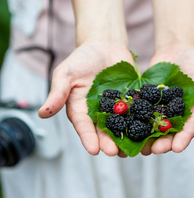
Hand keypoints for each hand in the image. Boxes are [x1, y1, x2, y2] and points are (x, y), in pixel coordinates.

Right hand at [38, 41, 133, 156]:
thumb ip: (57, 93)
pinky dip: (142, 122)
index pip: (83, 126)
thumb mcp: (65, 73)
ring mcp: (116, 108)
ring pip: (121, 126)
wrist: (104, 45)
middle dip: (108, 142)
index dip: (88, 138)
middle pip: (103, 131)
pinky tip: (148, 130)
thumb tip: (42, 114)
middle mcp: (98, 113)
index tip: (93, 150)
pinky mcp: (131, 101)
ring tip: (131, 148)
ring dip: (126, 137)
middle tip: (114, 152)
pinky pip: (137, 113)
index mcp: (80, 109)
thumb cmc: (81, 59)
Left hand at [141, 42, 193, 155]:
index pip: (191, 126)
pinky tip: (125, 126)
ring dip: (147, 136)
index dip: (185, 137)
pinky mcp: (148, 100)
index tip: (178, 148)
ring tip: (138, 146)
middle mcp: (180, 114)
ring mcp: (163, 108)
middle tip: (154, 150)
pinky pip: (141, 111)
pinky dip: (134, 119)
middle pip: (171, 131)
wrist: (179, 48)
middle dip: (163, 141)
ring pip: (154, 125)